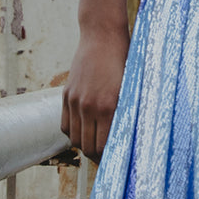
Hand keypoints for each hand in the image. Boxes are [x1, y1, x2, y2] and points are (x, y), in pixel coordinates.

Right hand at [62, 26, 129, 163]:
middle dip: (98, 157)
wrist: (102, 36)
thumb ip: (128, 112)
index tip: (117, 162)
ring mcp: (75, 100)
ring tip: (96, 147)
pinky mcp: (67, 94)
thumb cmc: (125, 60)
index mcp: (109, 106)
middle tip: (108, 159)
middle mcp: (89, 106)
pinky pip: (65, 125)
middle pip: (88, 146)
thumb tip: (132, 137)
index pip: (104, 146)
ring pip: (75, 138)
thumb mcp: (132, 87)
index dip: (110, 159)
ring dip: (85, 146)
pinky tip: (85, 132)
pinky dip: (74, 133)